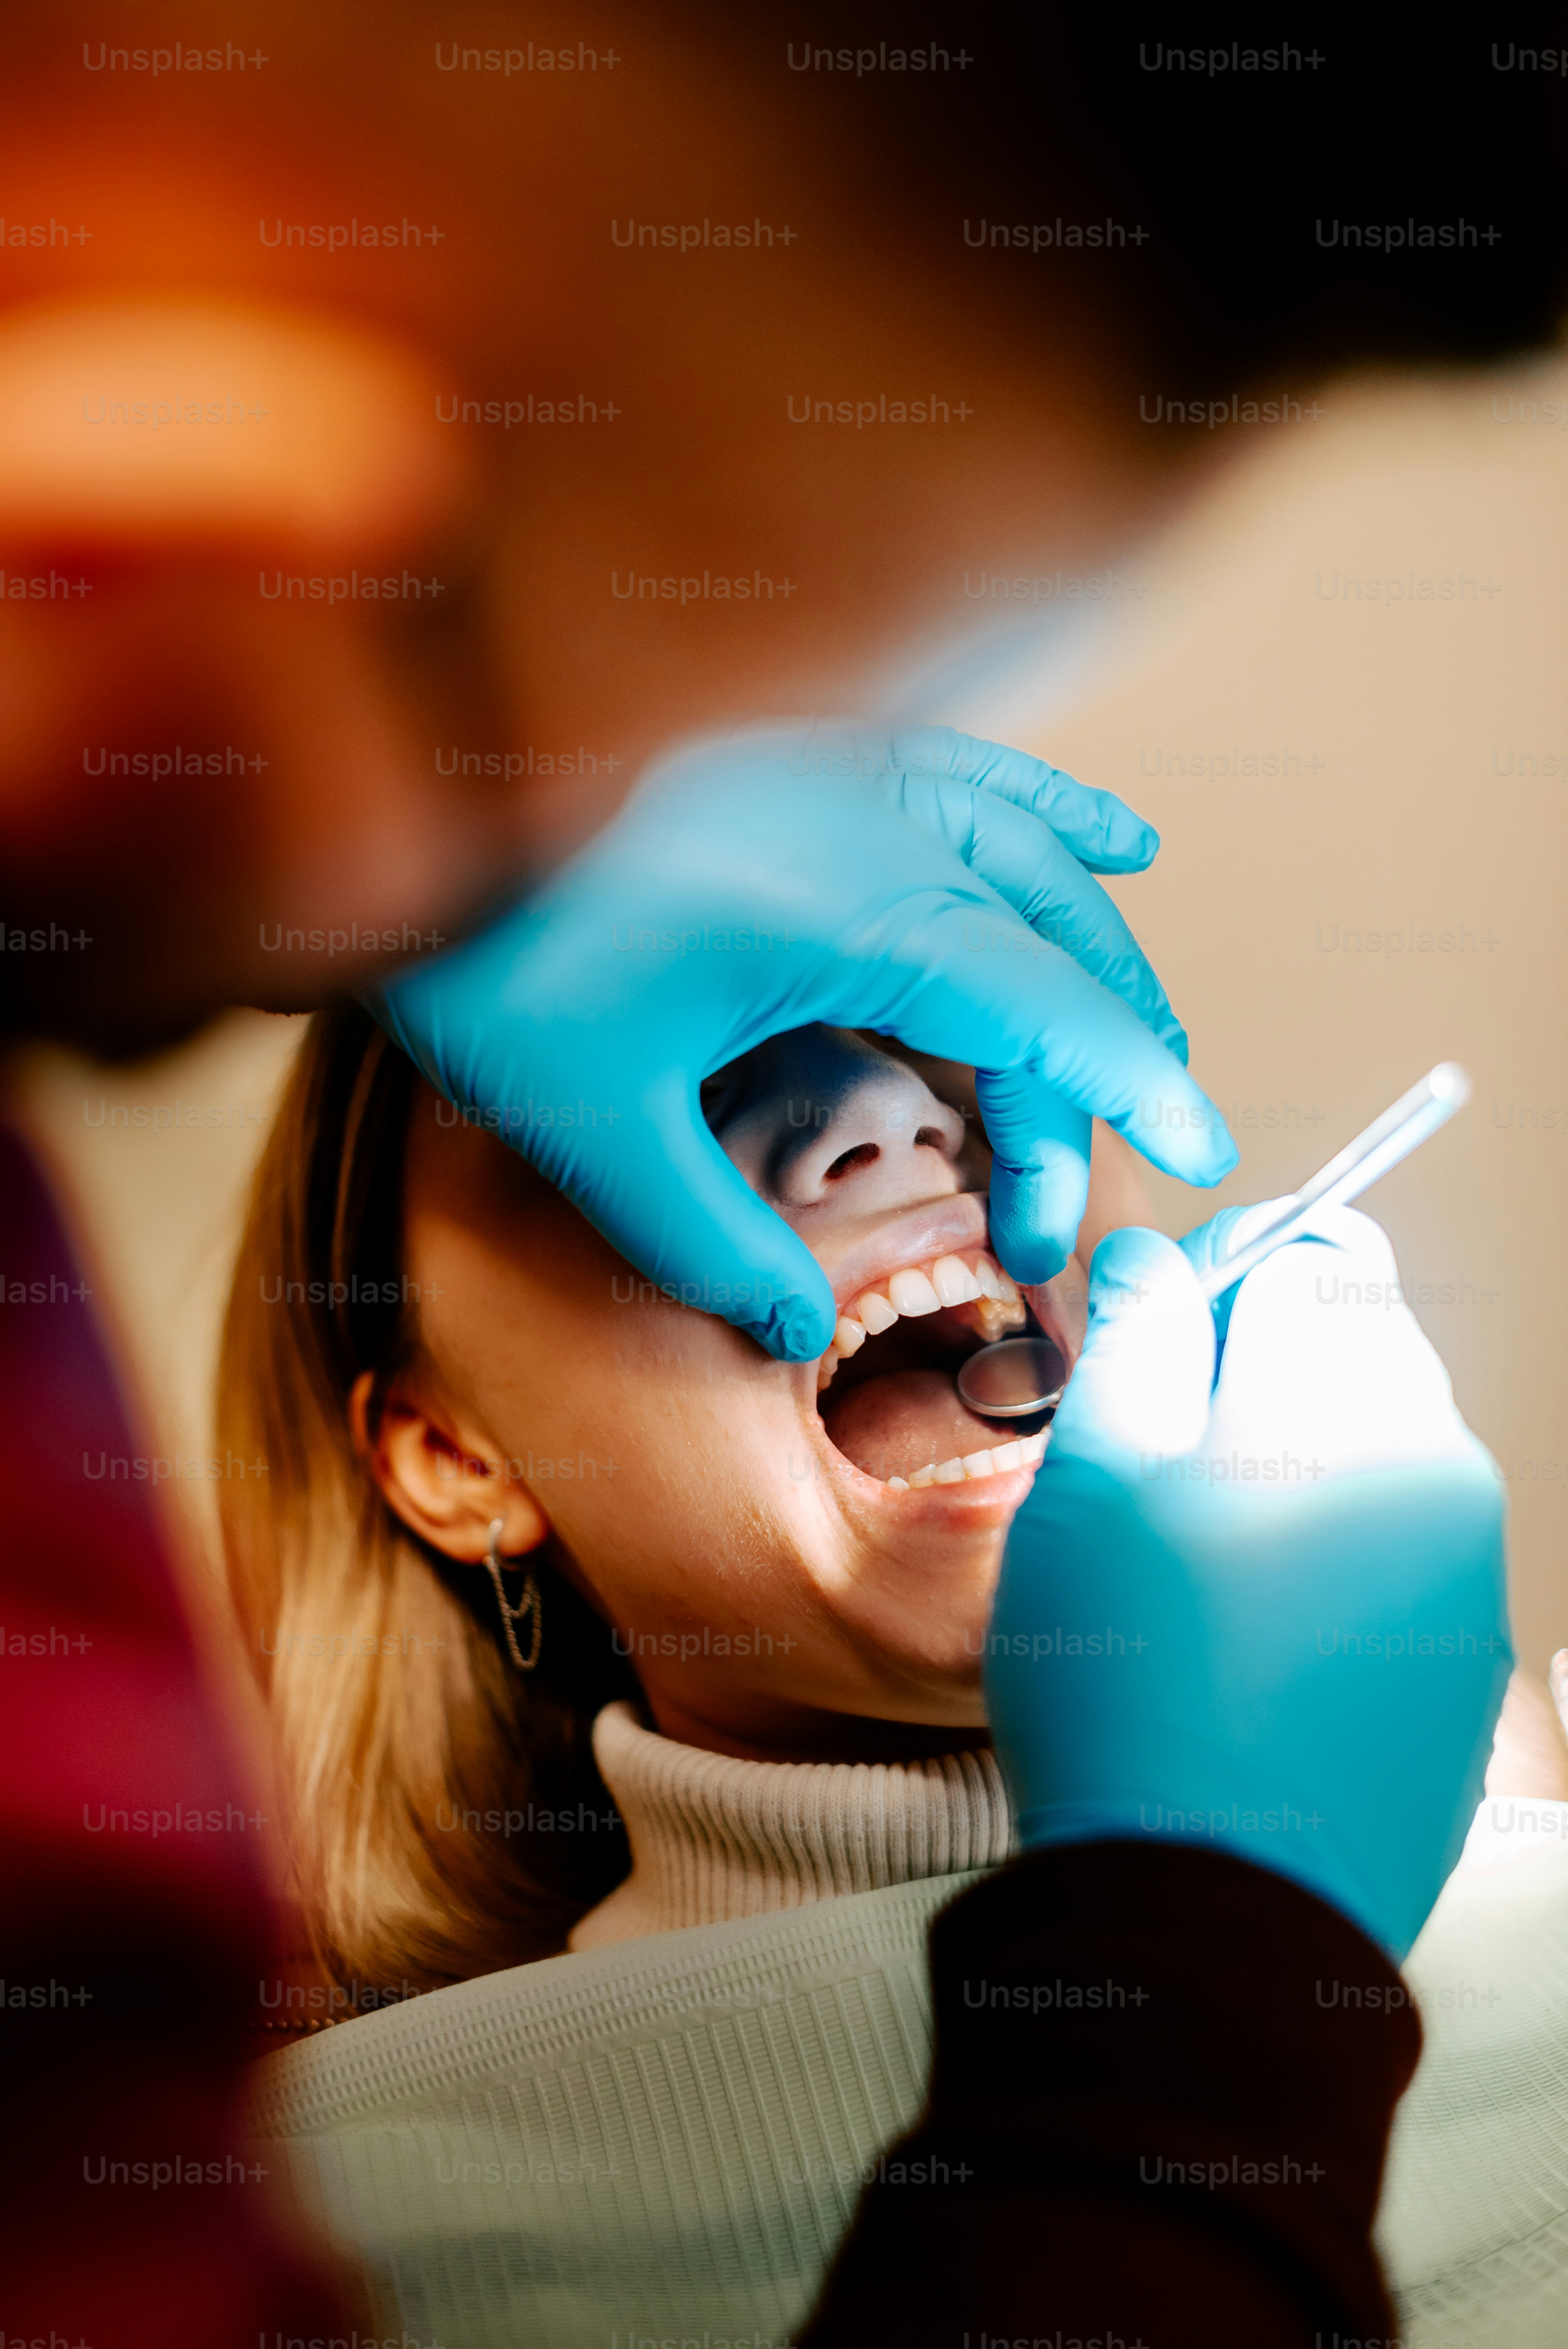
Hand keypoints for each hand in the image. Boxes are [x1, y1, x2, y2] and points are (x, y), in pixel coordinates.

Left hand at [372, 723, 1236, 1358]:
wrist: (407, 802)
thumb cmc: (488, 953)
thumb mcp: (592, 1124)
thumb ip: (707, 1239)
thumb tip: (791, 1325)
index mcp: (844, 913)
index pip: (1038, 1006)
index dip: (1126, 1085)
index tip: (1201, 1147)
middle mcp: (873, 823)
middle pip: (1046, 952)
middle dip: (1083, 1081)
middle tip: (1048, 1211)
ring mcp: (850, 771)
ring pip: (1036, 861)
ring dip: (1096, 962)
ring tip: (1133, 1064)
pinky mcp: (817, 753)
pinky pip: (978, 772)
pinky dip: (1059, 813)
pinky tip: (1126, 842)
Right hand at [985, 1208, 1509, 1958]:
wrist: (1212, 1917)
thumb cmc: (1131, 1681)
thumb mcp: (1093, 1481)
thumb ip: (1136, 1342)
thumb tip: (1155, 1259)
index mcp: (1361, 1405)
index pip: (1321, 1250)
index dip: (1225, 1266)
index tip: (1157, 1327)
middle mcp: (1449, 1477)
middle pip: (1360, 1347)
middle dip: (1259, 1366)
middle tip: (1154, 1453)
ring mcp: (1471, 1584)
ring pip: (1380, 1455)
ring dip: (1292, 1464)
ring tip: (1192, 1558)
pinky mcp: (1463, 1674)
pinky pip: (1400, 1559)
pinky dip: (1328, 1556)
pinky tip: (1244, 1634)